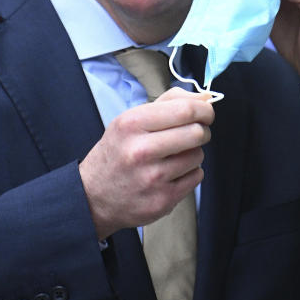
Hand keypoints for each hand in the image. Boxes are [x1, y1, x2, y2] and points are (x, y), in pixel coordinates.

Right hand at [79, 87, 213, 239]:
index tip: (205, 112)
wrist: (94, 196)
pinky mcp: (162, 200)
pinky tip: (172, 173)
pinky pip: (196, 177)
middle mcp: (141, 151)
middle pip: (196, 133)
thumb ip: (168, 103)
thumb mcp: (130, 119)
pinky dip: (189, 173)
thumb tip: (203, 98)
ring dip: (193, 153)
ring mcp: (152, 178)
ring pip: (198, 155)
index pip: (185, 110)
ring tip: (174, 156)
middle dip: (202, 130)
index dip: (204, 109)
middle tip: (194, 133)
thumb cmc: (117, 152)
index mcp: (132, 124)